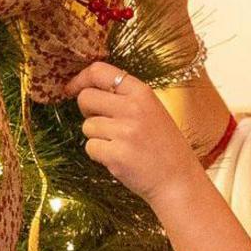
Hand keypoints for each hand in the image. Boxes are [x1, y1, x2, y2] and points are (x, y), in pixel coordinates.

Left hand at [74, 63, 201, 208]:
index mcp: (142, 92)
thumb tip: (86, 90)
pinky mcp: (116, 154)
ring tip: (120, 145)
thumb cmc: (162, 145)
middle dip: (86, 111)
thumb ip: (124, 98)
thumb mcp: (151, 110)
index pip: (100, 71)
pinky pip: (90, 147)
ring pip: (87, 126)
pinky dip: (99, 154)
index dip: (80, 79)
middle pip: (86, 98)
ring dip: (96, 137)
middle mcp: (133, 108)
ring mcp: (125, 131)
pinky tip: (119, 158)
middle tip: (102, 123)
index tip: (72, 89)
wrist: (178, 179)